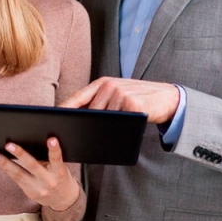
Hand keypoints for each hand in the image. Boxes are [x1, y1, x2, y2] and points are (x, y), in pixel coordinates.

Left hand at [0, 138, 79, 210]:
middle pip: (33, 166)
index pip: (57, 159)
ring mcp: (37, 188)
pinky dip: (7, 169)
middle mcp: (48, 181)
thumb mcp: (60, 168)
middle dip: (20, 155)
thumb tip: (30, 145)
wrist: (63, 200)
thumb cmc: (61, 178)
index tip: (51, 139)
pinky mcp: (29, 192)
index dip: (54, 150)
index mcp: (59, 173)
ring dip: (6, 164)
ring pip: (19, 174)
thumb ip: (49, 160)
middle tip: (9, 145)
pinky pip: (16, 179)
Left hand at [60, 77, 179, 124]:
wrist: (168, 98)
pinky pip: (118, 121)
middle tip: (72, 135)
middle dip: (82, 123)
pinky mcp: (133, 104)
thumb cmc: (139, 99)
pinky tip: (114, 134)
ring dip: (99, 128)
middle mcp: (110, 85)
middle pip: (89, 110)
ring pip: (102, 117)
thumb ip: (102, 101)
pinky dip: (115, 128)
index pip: (79, 96)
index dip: (65, 107)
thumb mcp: (118, 94)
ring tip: (94, 138)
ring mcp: (121, 93)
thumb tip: (80, 118)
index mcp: (103, 83)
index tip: (53, 117)